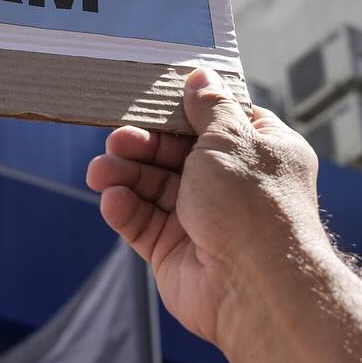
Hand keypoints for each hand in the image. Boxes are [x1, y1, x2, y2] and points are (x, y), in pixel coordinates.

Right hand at [85, 67, 326, 347]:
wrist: (256, 288)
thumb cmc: (253, 206)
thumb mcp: (231, 138)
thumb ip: (209, 106)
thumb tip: (201, 75)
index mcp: (260, 152)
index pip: (219, 121)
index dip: (185, 110)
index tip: (152, 101)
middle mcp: (233, 185)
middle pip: (176, 153)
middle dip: (143, 145)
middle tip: (116, 140)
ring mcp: (203, 220)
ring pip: (153, 187)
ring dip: (125, 175)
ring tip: (101, 171)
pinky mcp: (175, 252)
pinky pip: (142, 223)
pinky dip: (125, 209)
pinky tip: (113, 199)